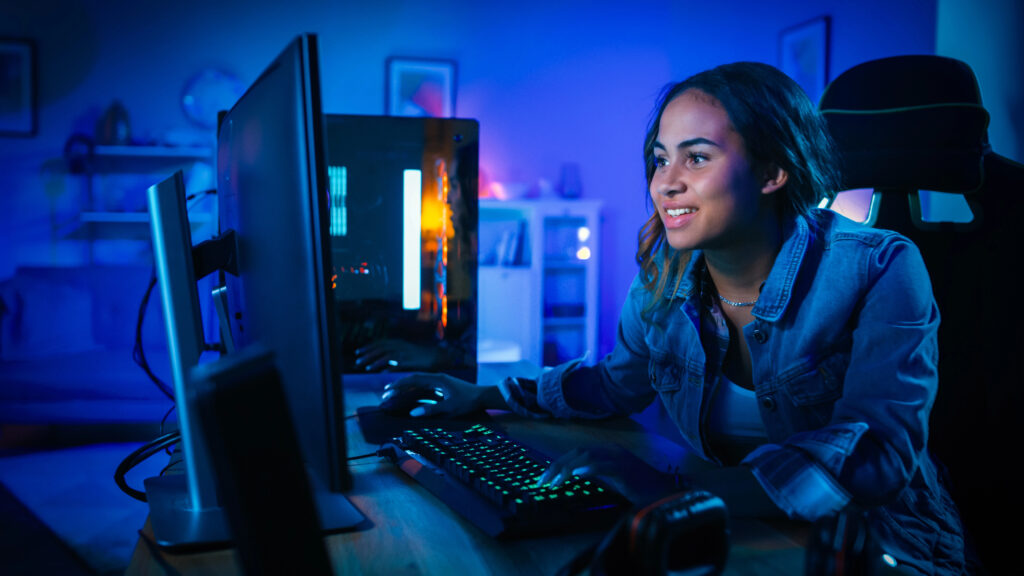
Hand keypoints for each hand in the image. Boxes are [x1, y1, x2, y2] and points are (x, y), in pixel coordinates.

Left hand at [355, 339, 442, 371]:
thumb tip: (383, 360)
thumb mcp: (406, 351)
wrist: (437, 356)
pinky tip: (382, 373)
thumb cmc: (421, 356)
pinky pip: (397, 365)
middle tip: (357, 361)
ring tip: (367, 368)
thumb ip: (395, 354)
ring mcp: (405, 353)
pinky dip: (389, 368)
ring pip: (386, 356)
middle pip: (380, 349)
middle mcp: (400, 346)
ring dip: (375, 362)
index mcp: (398, 342)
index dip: (368, 347)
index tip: (358, 352)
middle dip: (368, 355)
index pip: (379, 343)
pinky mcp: (410, 362)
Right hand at [380, 373, 486, 417]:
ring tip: (394, 391)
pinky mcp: (443, 385)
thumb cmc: (468, 402)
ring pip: (419, 381)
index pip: (413, 380)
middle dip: (399, 384)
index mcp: (437, 379)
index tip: (388, 391)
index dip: (399, 385)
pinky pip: (425, 385)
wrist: (483, 396)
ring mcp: (440, 381)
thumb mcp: (450, 408)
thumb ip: (431, 410)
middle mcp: (437, 377)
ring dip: (406, 386)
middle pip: (414, 378)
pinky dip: (414, 388)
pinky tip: (409, 394)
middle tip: (386, 392)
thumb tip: (412, 413)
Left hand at [536, 444, 676, 505]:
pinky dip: (588, 468)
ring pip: (586, 456)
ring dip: (567, 469)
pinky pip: (603, 466)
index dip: (557, 464)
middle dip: (556, 467)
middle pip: (576, 453)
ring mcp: (618, 457)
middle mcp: (611, 450)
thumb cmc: (639, 488)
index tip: (543, 479)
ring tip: (554, 482)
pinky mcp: (625, 468)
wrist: (663, 492)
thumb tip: (572, 475)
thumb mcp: (612, 478)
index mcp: (606, 450)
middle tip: (542, 482)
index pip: (575, 453)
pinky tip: (577, 475)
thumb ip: (595, 472)